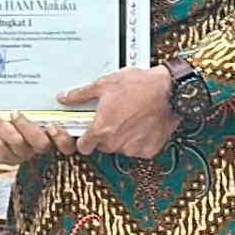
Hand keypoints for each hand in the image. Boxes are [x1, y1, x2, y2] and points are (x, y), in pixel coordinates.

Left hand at [0, 110, 75, 164]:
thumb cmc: (20, 115)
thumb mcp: (33, 107)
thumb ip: (38, 103)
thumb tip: (42, 82)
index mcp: (50, 138)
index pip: (66, 144)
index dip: (60, 137)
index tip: (51, 124)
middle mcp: (35, 150)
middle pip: (36, 142)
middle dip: (24, 126)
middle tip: (15, 113)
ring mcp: (18, 156)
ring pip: (11, 147)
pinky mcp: (2, 160)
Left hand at [59, 66, 176, 159]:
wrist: (170, 91)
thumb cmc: (139, 85)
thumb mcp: (105, 84)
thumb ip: (81, 94)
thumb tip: (64, 98)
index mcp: (101, 129)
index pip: (83, 147)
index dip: (85, 139)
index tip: (89, 132)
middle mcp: (115, 142)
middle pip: (103, 146)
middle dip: (106, 134)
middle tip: (115, 117)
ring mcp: (133, 148)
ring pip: (120, 148)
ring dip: (123, 137)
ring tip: (131, 117)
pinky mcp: (148, 150)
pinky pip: (138, 149)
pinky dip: (139, 140)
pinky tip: (143, 124)